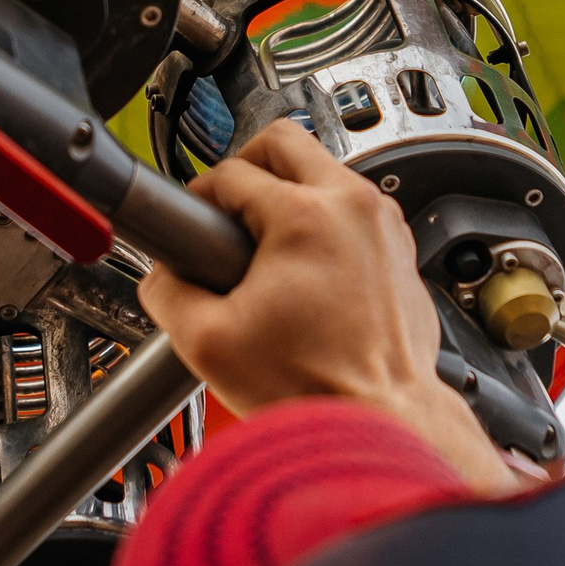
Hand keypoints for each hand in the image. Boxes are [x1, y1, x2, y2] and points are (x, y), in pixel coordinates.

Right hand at [139, 119, 510, 492]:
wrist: (381, 423)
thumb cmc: (316, 390)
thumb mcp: (208, 343)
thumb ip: (168, 292)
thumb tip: (163, 275)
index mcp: (306, 216)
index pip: (231, 173)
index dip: (198, 196)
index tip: (191, 226)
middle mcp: (354, 207)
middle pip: (286, 142)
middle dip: (247, 166)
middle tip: (227, 208)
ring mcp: (384, 227)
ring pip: (325, 172)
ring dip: (289, 193)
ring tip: (263, 245)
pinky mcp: (400, 252)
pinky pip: (354, 211)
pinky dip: (325, 223)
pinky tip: (303, 268)